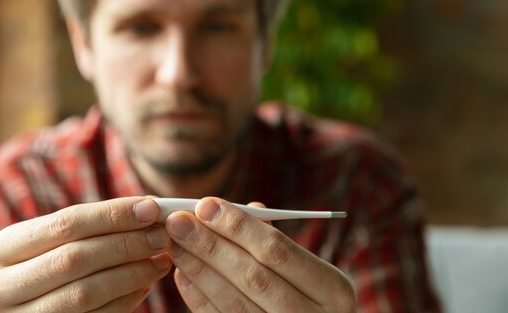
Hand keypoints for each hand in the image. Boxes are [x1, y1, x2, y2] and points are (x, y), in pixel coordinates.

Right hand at [0, 197, 171, 311]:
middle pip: (75, 258)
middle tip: (162, 236)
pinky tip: (145, 285)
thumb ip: (90, 226)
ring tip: (161, 260)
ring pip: (85, 293)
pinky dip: (125, 300)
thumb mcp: (50, 242)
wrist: (23, 309)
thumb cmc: (43, 265)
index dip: (112, 215)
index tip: (151, 208)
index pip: (65, 224)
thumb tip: (147, 209)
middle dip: (126, 244)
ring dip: (132, 274)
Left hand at [165, 197, 355, 312]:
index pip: (278, 251)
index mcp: (333, 290)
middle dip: (210, 245)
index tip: (205, 205)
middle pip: (252, 276)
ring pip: (233, 302)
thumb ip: (278, 243)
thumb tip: (245, 208)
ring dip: (198, 269)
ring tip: (173, 244)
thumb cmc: (311, 298)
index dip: (239, 227)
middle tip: (177, 221)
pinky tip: (182, 273)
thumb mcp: (310, 272)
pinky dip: (198, 297)